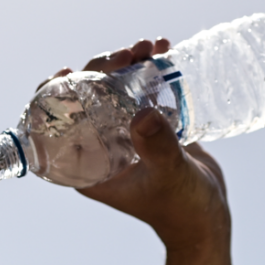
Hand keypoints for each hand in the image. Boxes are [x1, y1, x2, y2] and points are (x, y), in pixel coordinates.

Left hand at [40, 39, 231, 252]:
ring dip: (127, 65)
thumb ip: (157, 148)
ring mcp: (125, 137)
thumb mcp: (169, 176)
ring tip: (148, 48)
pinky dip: (148, 72)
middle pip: (87, 99)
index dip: (55, 95)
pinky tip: (162, 51)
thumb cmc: (183, 208)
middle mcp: (101, 150)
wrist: (208, 216)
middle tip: (127, 54)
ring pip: (114, 91)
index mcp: (88, 168)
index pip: (57, 126)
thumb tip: (143, 114)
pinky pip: (140, 93)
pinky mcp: (149, 129)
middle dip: (102, 69)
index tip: (69, 71)